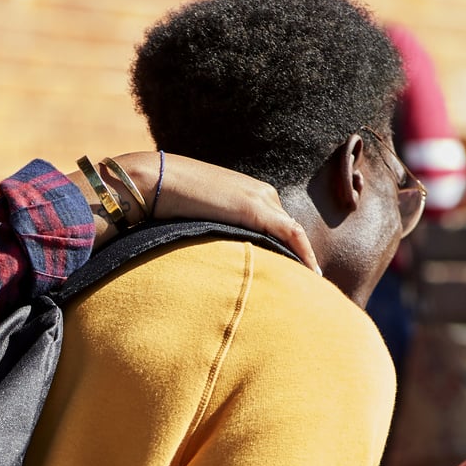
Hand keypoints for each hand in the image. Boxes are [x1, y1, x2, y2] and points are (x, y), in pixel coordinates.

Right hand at [72, 152, 321, 273]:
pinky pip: (291, 234)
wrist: (153, 180)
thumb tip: (201, 254)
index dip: (286, 248)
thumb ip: (207, 228)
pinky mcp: (255, 210)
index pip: (275, 223)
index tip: (290, 270)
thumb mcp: (193, 216)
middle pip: (286, 229)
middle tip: (305, 284)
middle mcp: (260, 193)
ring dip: (301, 258)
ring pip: (292, 233)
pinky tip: (311, 273)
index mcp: (247, 192)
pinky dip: (304, 253)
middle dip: (296, 254)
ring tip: (309, 285)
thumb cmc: (163, 199)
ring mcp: (260, 199)